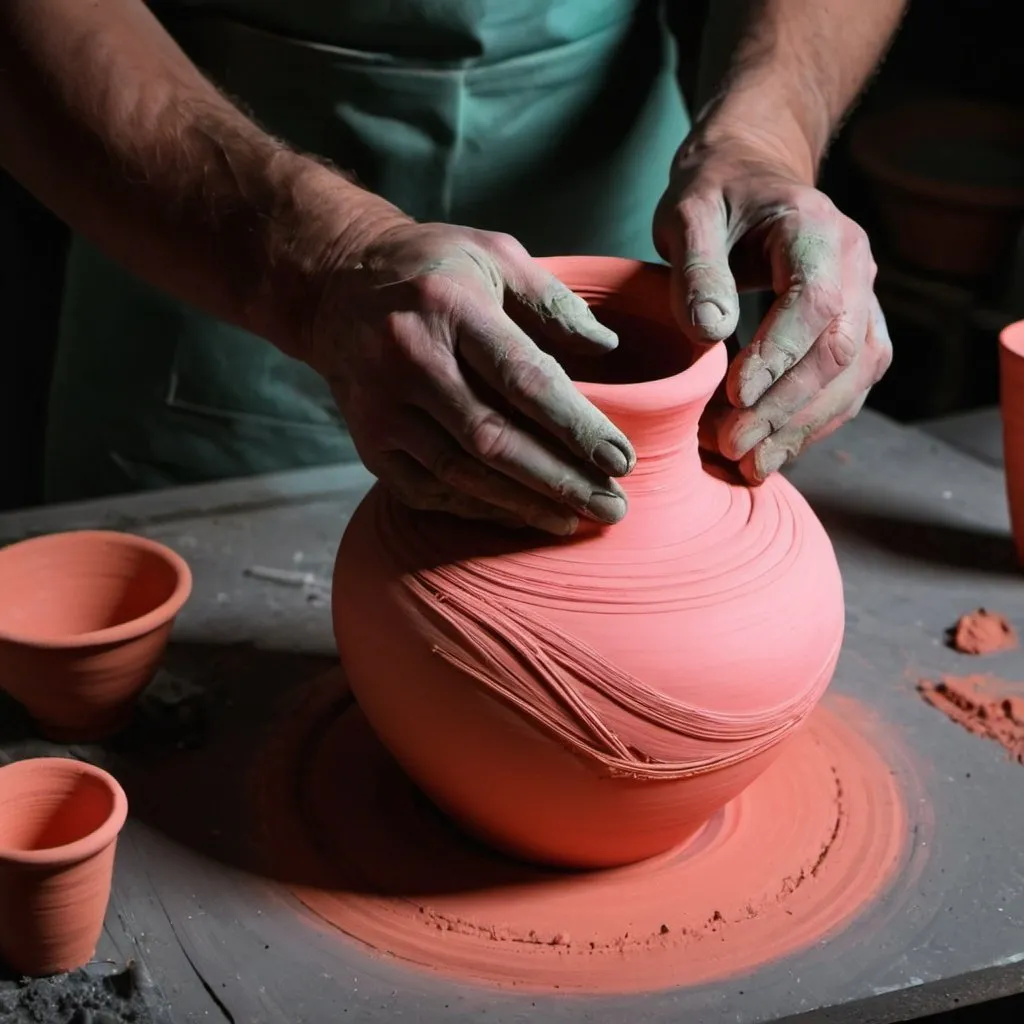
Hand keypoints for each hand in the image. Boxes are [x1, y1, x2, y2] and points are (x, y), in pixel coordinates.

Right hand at [306, 219, 635, 534]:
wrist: (332, 287)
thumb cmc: (429, 268)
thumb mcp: (493, 255)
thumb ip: (552, 301)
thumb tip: (607, 347)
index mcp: (450, 306)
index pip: (523, 378)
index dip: (576, 425)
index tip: (621, 459)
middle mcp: (409, 359)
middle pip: (493, 438)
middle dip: (559, 480)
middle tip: (610, 507)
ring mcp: (381, 406)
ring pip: (460, 472)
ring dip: (522, 504)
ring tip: (573, 521)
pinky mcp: (367, 440)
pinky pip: (426, 490)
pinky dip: (475, 508)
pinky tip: (518, 515)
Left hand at [654, 132, 892, 481]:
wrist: (752, 172)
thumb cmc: (715, 192)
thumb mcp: (687, 213)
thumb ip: (696, 267)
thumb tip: (709, 332)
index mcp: (816, 228)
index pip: (813, 302)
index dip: (778, 356)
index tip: (733, 397)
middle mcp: (854, 265)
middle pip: (839, 350)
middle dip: (785, 407)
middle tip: (730, 446)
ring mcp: (863, 299)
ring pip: (854, 377)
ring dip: (803, 427)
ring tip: (750, 465)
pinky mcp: (855, 328)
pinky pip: (850, 385)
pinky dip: (813, 424)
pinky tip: (773, 452)